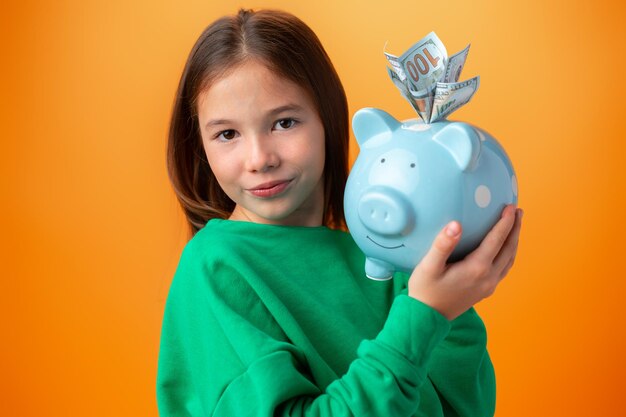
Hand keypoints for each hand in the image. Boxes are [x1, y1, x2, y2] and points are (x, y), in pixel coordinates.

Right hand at [407, 205, 522, 319]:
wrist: (427, 318)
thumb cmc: (425, 290)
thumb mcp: (429, 266)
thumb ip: (442, 244)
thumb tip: (456, 224)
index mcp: (476, 268)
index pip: (496, 240)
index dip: (505, 222)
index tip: (511, 206)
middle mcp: (488, 277)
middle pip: (508, 248)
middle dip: (515, 228)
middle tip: (518, 210)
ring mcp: (489, 285)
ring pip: (509, 259)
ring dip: (514, 241)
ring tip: (515, 225)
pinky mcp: (486, 290)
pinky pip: (504, 268)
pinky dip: (508, 254)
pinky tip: (504, 248)